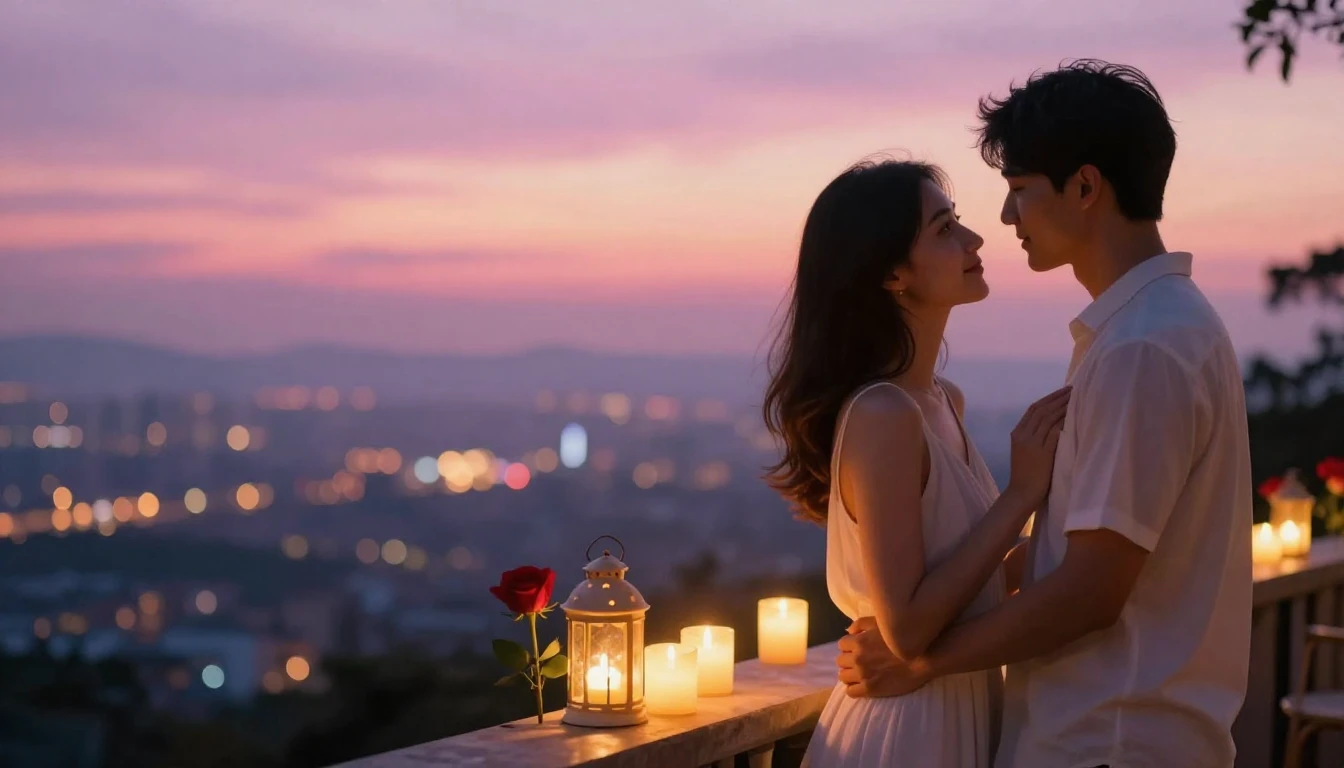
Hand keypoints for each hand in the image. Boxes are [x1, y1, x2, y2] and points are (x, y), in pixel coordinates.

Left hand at [836, 617, 931, 697]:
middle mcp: (857, 658)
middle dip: (849, 661)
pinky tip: (862, 686)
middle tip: (861, 662)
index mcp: (858, 641)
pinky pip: (851, 692)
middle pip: (841, 661)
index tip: (858, 649)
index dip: (850, 647)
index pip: (842, 645)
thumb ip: (861, 624)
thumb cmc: (904, 636)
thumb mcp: (881, 622)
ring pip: (843, 677)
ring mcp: (863, 675)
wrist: (923, 657)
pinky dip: (853, 688)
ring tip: (860, 674)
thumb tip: (848, 631)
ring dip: (850, 674)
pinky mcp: (870, 689)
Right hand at [1005, 386, 1070, 506]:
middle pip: (1041, 410)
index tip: (1062, 391)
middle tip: (1073, 390)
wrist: (1022, 492)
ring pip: (1048, 418)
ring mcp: (1031, 444)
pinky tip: (1073, 416)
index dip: (1049, 398)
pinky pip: (1054, 432)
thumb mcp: (1024, 450)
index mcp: (1016, 433)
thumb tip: (1051, 422)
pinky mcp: (1042, 453)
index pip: (1033, 409)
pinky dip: (1063, 422)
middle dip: (1057, 398)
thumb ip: (1033, 436)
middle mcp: (1022, 435)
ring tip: (1076, 399)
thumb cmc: (1026, 473)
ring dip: (1063, 406)